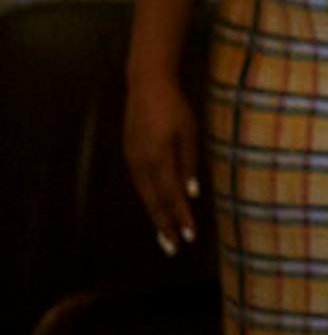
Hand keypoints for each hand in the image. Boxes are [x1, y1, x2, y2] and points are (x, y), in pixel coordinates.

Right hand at [122, 72, 199, 256]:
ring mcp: (132, 161)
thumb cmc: (174, 107)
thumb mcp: (189, 132)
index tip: (189, 238)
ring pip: (145, 196)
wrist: (146, 86)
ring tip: (165, 236)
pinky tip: (157, 208)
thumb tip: (191, 193)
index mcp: (158, 159)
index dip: (181, 218)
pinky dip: (149, 200)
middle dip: (165, 226)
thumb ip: (188, 163)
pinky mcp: (130, 156)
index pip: (171, 196)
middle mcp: (141, 164)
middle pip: (154, 202)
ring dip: (156, 216)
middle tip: (173, 249)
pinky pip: (141, 184)